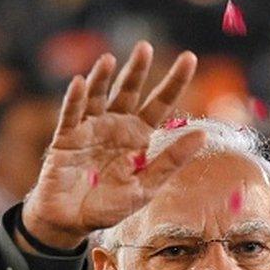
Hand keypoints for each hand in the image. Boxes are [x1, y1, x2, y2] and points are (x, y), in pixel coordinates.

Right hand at [21, 41, 206, 248]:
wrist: (71, 221)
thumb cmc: (110, 206)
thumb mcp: (146, 187)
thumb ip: (171, 161)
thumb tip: (203, 134)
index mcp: (139, 136)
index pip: (160, 103)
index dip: (174, 81)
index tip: (190, 57)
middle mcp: (116, 125)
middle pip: (129, 91)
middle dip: (137, 70)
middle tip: (145, 48)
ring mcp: (90, 129)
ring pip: (98, 96)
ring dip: (102, 77)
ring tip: (109, 60)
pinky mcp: (66, 138)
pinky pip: (71, 114)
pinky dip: (75, 99)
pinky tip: (80, 82)